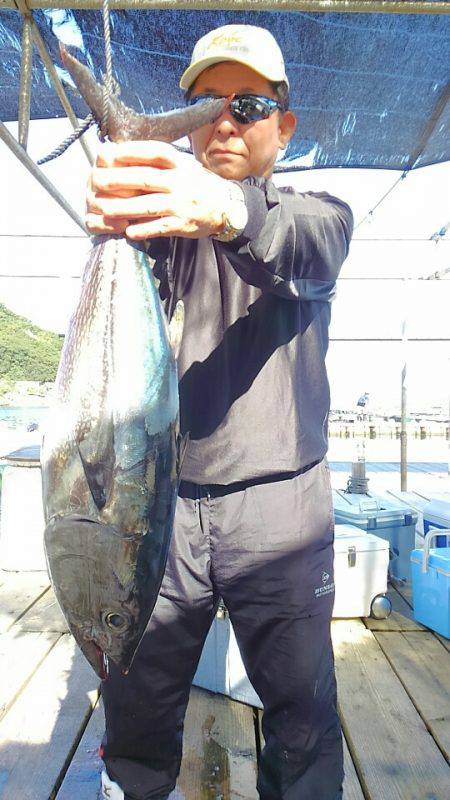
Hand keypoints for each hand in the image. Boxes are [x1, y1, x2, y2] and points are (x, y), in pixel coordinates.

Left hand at [86, 141, 230, 239]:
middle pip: (144, 178)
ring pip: (148, 205)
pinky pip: (159, 227)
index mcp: (179, 163)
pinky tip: (128, 231)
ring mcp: (181, 204)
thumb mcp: (183, 165)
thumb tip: (122, 155)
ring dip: (123, 208)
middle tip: (96, 181)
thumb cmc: (197, 184)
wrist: (226, 207)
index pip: (153, 152)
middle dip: (118, 180)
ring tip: (104, 209)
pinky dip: (143, 230)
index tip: (108, 153)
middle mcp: (180, 181)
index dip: (130, 151)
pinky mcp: (182, 225)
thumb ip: (158, 162)